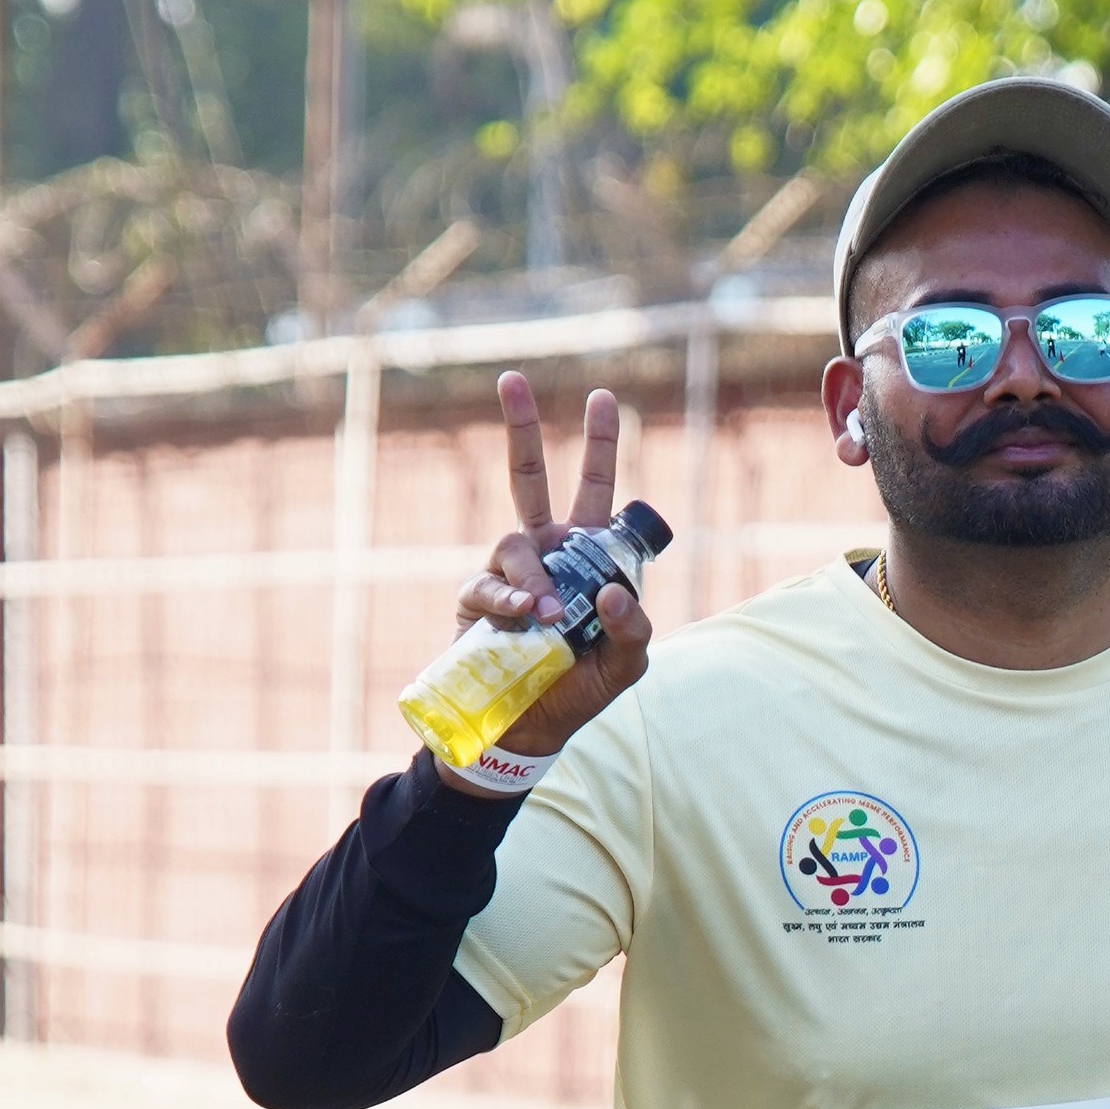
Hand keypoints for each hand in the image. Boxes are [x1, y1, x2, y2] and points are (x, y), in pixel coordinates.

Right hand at [446, 374, 650, 763]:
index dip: (599, 446)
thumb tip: (609, 591)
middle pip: (530, 478)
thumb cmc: (580, 689)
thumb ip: (634, 627)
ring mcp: (507, 572)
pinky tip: (525, 616)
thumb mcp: (627, 664)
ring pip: (515, 542)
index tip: (603, 399)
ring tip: (546, 616)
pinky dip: (509, 599)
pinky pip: (489, 586)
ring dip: (534, 576)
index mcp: (586, 554)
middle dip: (522, 428)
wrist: (526, 728)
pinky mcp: (475, 601)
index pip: (596, 490)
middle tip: (512, 379)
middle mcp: (544, 551)